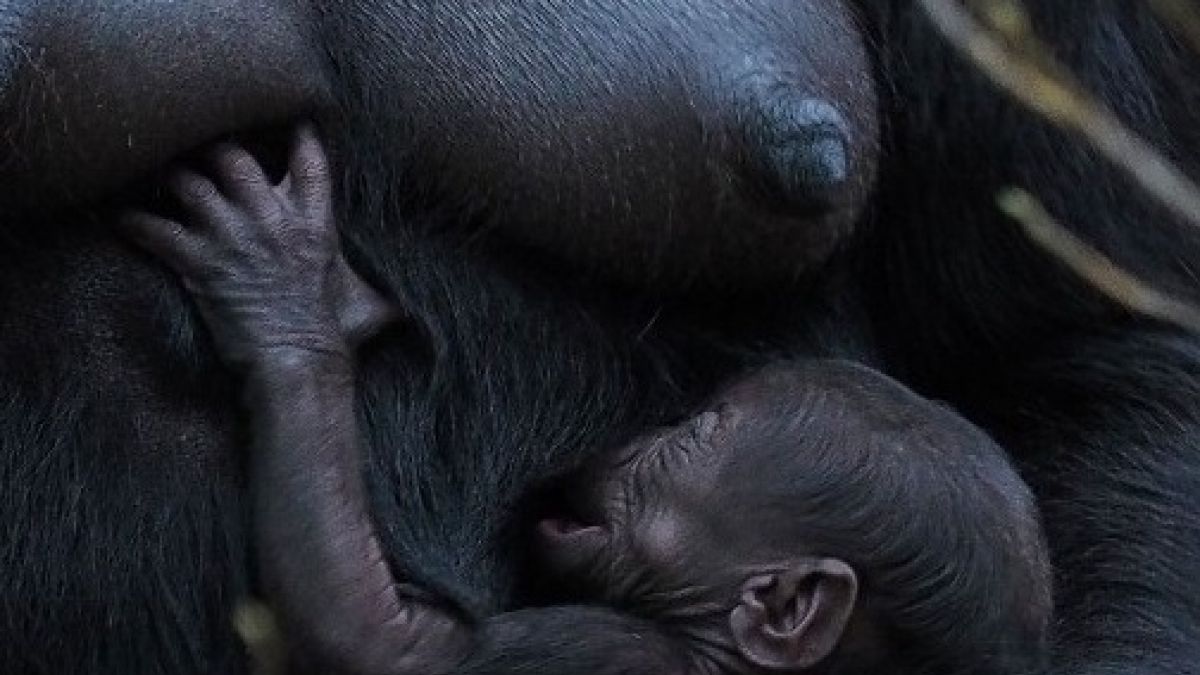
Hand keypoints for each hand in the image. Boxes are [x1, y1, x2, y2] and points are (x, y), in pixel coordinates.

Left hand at [120, 125, 395, 368]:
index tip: (288, 122)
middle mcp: (271, 220)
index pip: (308, 161)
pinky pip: (154, 229)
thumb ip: (385, 297)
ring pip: (189, 182)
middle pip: (233, 157)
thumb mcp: (373, 308)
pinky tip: (122, 219)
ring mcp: (233, 238)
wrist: (299, 364)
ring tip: (158, 179)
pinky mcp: (200, 263)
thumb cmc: (336, 339)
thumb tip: (410, 310)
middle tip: (202, 154)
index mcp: (315, 223)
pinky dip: (134, 222)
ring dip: (172, 180)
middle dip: (214, 152)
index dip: (297, 135)